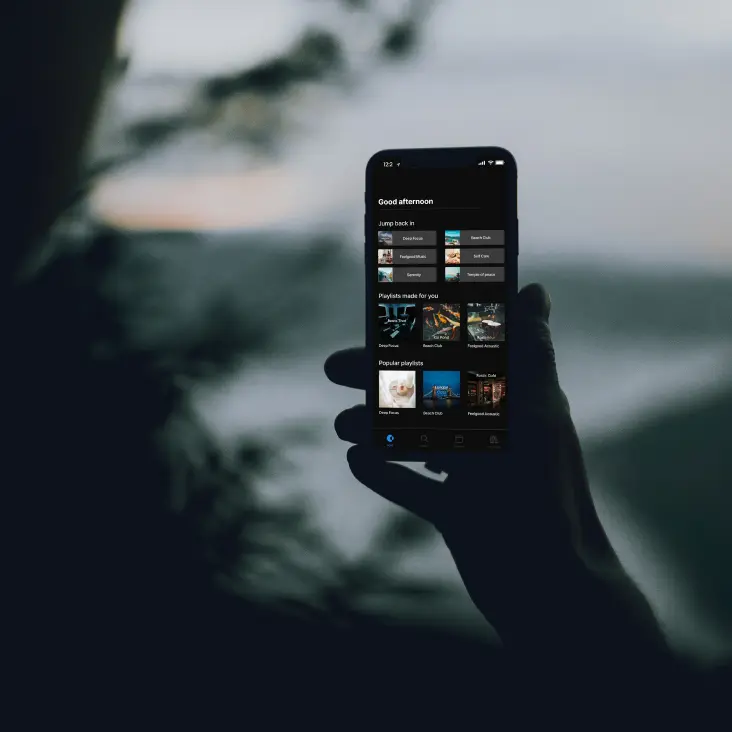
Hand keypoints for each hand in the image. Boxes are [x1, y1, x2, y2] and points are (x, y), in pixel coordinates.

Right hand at [325, 284, 633, 646]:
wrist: (549, 589)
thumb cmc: (543, 495)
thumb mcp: (532, 413)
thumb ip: (528, 353)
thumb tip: (535, 290)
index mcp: (513, 401)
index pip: (459, 351)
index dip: (420, 330)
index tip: (380, 315)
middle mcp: (494, 433)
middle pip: (428, 394)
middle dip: (381, 379)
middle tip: (333, 367)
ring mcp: (476, 476)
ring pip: (417, 439)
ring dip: (377, 427)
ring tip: (339, 427)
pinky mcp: (460, 516)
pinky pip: (416, 490)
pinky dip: (387, 475)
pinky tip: (355, 461)